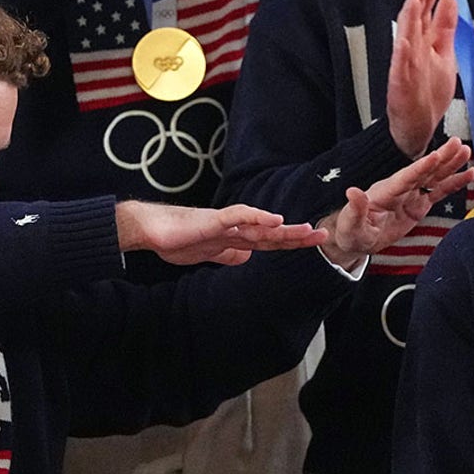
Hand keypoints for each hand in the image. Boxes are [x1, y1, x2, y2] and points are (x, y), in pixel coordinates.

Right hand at [116, 201, 326, 265]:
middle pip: (271, 232)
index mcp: (234, 239)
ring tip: (305, 229)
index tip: (311, 245)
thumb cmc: (174, 240)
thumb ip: (227, 254)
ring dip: (284, 227)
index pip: (268, 242)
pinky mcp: (212, 220)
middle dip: (296, 235)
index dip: (289, 243)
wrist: (150, 230)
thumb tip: (246, 258)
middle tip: (323, 234)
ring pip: (260, 223)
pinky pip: (238, 215)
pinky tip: (273, 218)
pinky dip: (257, 216)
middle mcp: (234, 229)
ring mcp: (225, 223)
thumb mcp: (208, 254)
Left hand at [318, 137, 473, 269]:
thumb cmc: (351, 231)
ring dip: (451, 165)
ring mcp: (410, 196)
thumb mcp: (351, 224)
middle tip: (458, 143)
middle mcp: (400, 189)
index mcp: (385, 191)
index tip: (435, 156)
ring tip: (466, 151)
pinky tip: (469, 174)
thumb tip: (352, 192)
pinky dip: (454, 183)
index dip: (420, 167)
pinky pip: (439, 192)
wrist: (357, 239)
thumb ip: (355, 209)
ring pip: (434, 177)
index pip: (406, 178)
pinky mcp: (418, 205)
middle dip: (441, 158)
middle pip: (424, 171)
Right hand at [387, 0, 459, 158]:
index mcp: (424, 45)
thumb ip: (444, 29)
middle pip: (414, 22)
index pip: (425, 16)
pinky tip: (403, 42)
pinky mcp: (400, 86)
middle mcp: (413, 54)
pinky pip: (399, 70)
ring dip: (409, 21)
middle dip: (419, 2)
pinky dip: (401, 56)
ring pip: (405, 40)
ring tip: (414, 1)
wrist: (416, 127)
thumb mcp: (443, 55)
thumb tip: (449, 0)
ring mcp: (405, 69)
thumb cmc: (428, 94)